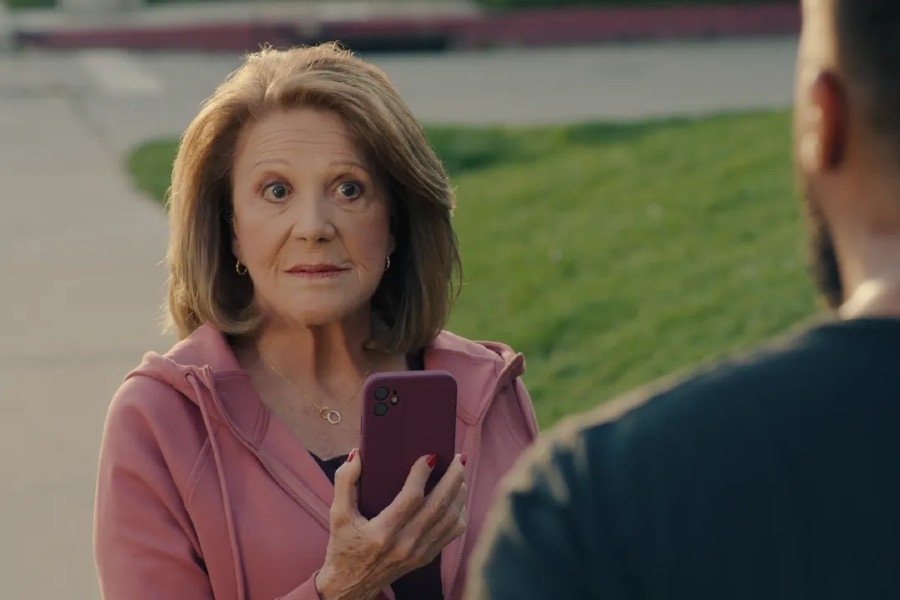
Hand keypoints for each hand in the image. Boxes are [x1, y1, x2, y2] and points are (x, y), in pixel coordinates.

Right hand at [315, 450, 467, 599]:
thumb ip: (344, 482)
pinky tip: (458, 497)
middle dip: (453, 478)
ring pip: (450, 519)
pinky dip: (460, 512)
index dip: (422, 475)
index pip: (411, 499)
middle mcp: (404, 544)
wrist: (351, 586)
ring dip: (459, 493)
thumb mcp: (337, 515)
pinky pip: (452, 533)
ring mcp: (418, 553)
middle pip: (439, 506)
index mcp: (382, 532)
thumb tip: (357, 455)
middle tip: (459, 457)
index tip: (429, 456)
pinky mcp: (426, 558)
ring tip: (460, 471)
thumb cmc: (343, 546)